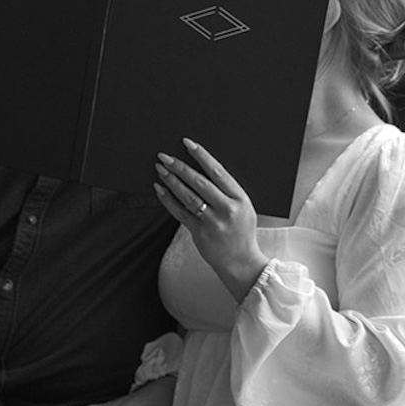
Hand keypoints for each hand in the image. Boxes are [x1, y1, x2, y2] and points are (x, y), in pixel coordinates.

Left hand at [155, 140, 267, 302]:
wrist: (241, 262)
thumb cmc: (242, 232)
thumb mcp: (244, 208)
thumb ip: (228, 190)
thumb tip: (205, 168)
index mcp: (240, 198)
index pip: (218, 171)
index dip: (201, 155)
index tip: (188, 143)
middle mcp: (227, 209)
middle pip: (199, 182)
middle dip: (180, 167)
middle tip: (165, 156)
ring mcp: (212, 222)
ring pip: (187, 196)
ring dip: (171, 181)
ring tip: (160, 169)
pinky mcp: (199, 233)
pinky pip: (180, 213)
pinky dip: (168, 200)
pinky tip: (160, 189)